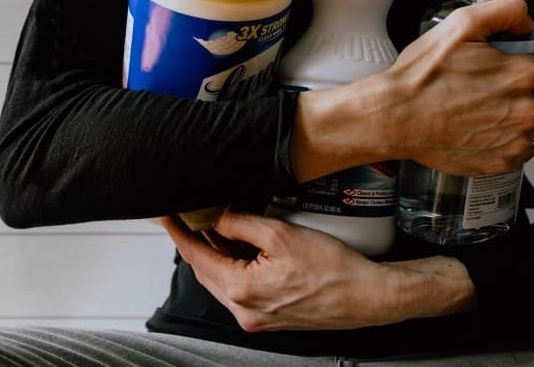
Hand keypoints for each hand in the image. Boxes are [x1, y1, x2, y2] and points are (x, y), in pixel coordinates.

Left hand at [160, 210, 475, 331]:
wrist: (367, 297)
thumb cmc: (333, 269)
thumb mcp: (281, 234)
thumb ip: (241, 224)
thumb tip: (217, 218)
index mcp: (241, 290)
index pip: (197, 256)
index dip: (179, 233)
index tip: (166, 216)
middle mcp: (244, 311)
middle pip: (207, 270)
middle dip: (198, 242)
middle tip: (192, 215)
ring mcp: (256, 317)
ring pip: (224, 279)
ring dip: (218, 254)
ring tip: (220, 226)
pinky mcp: (270, 317)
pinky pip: (241, 288)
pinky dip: (236, 266)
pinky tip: (244, 248)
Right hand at [290, 0, 533, 181]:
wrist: (395, 117)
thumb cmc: (422, 76)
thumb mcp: (461, 24)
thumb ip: (505, 11)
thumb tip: (527, 20)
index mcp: (522, 74)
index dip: (527, 60)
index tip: (506, 64)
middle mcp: (526, 110)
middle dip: (527, 87)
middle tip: (492, 85)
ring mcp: (515, 140)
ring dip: (519, 113)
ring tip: (484, 107)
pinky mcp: (501, 162)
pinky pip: (523, 148)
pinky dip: (510, 139)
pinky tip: (484, 128)